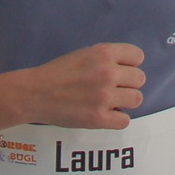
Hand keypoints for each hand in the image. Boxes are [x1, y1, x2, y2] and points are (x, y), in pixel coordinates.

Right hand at [22, 43, 143, 128]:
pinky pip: (125, 121)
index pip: (137, 56)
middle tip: (112, 88)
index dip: (130, 64)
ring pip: (137, 99)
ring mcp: (105, 97)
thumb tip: (128, 69)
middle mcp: (107, 73)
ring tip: (110, 102)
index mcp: (104, 53)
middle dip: (128, 83)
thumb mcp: (84, 54)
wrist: (35, 94)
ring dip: (125, 101)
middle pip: (140, 79)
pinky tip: (105, 114)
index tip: (120, 70)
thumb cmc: (58, 73)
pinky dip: (117, 119)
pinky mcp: (99, 118)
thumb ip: (106, 59)